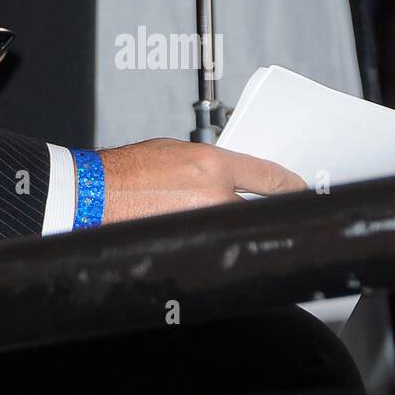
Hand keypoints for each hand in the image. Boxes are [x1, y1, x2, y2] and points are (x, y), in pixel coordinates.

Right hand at [98, 138, 307, 224]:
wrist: (95, 193)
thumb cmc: (126, 170)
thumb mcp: (173, 150)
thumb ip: (208, 162)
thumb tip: (228, 176)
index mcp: (211, 165)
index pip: (269, 176)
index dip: (290, 184)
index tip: (298, 188)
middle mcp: (214, 195)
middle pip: (259, 208)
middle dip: (260, 209)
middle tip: (256, 209)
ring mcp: (203, 224)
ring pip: (237, 227)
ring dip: (231, 224)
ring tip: (207, 217)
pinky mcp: (192, 244)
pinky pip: (216, 243)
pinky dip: (212, 239)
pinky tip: (197, 232)